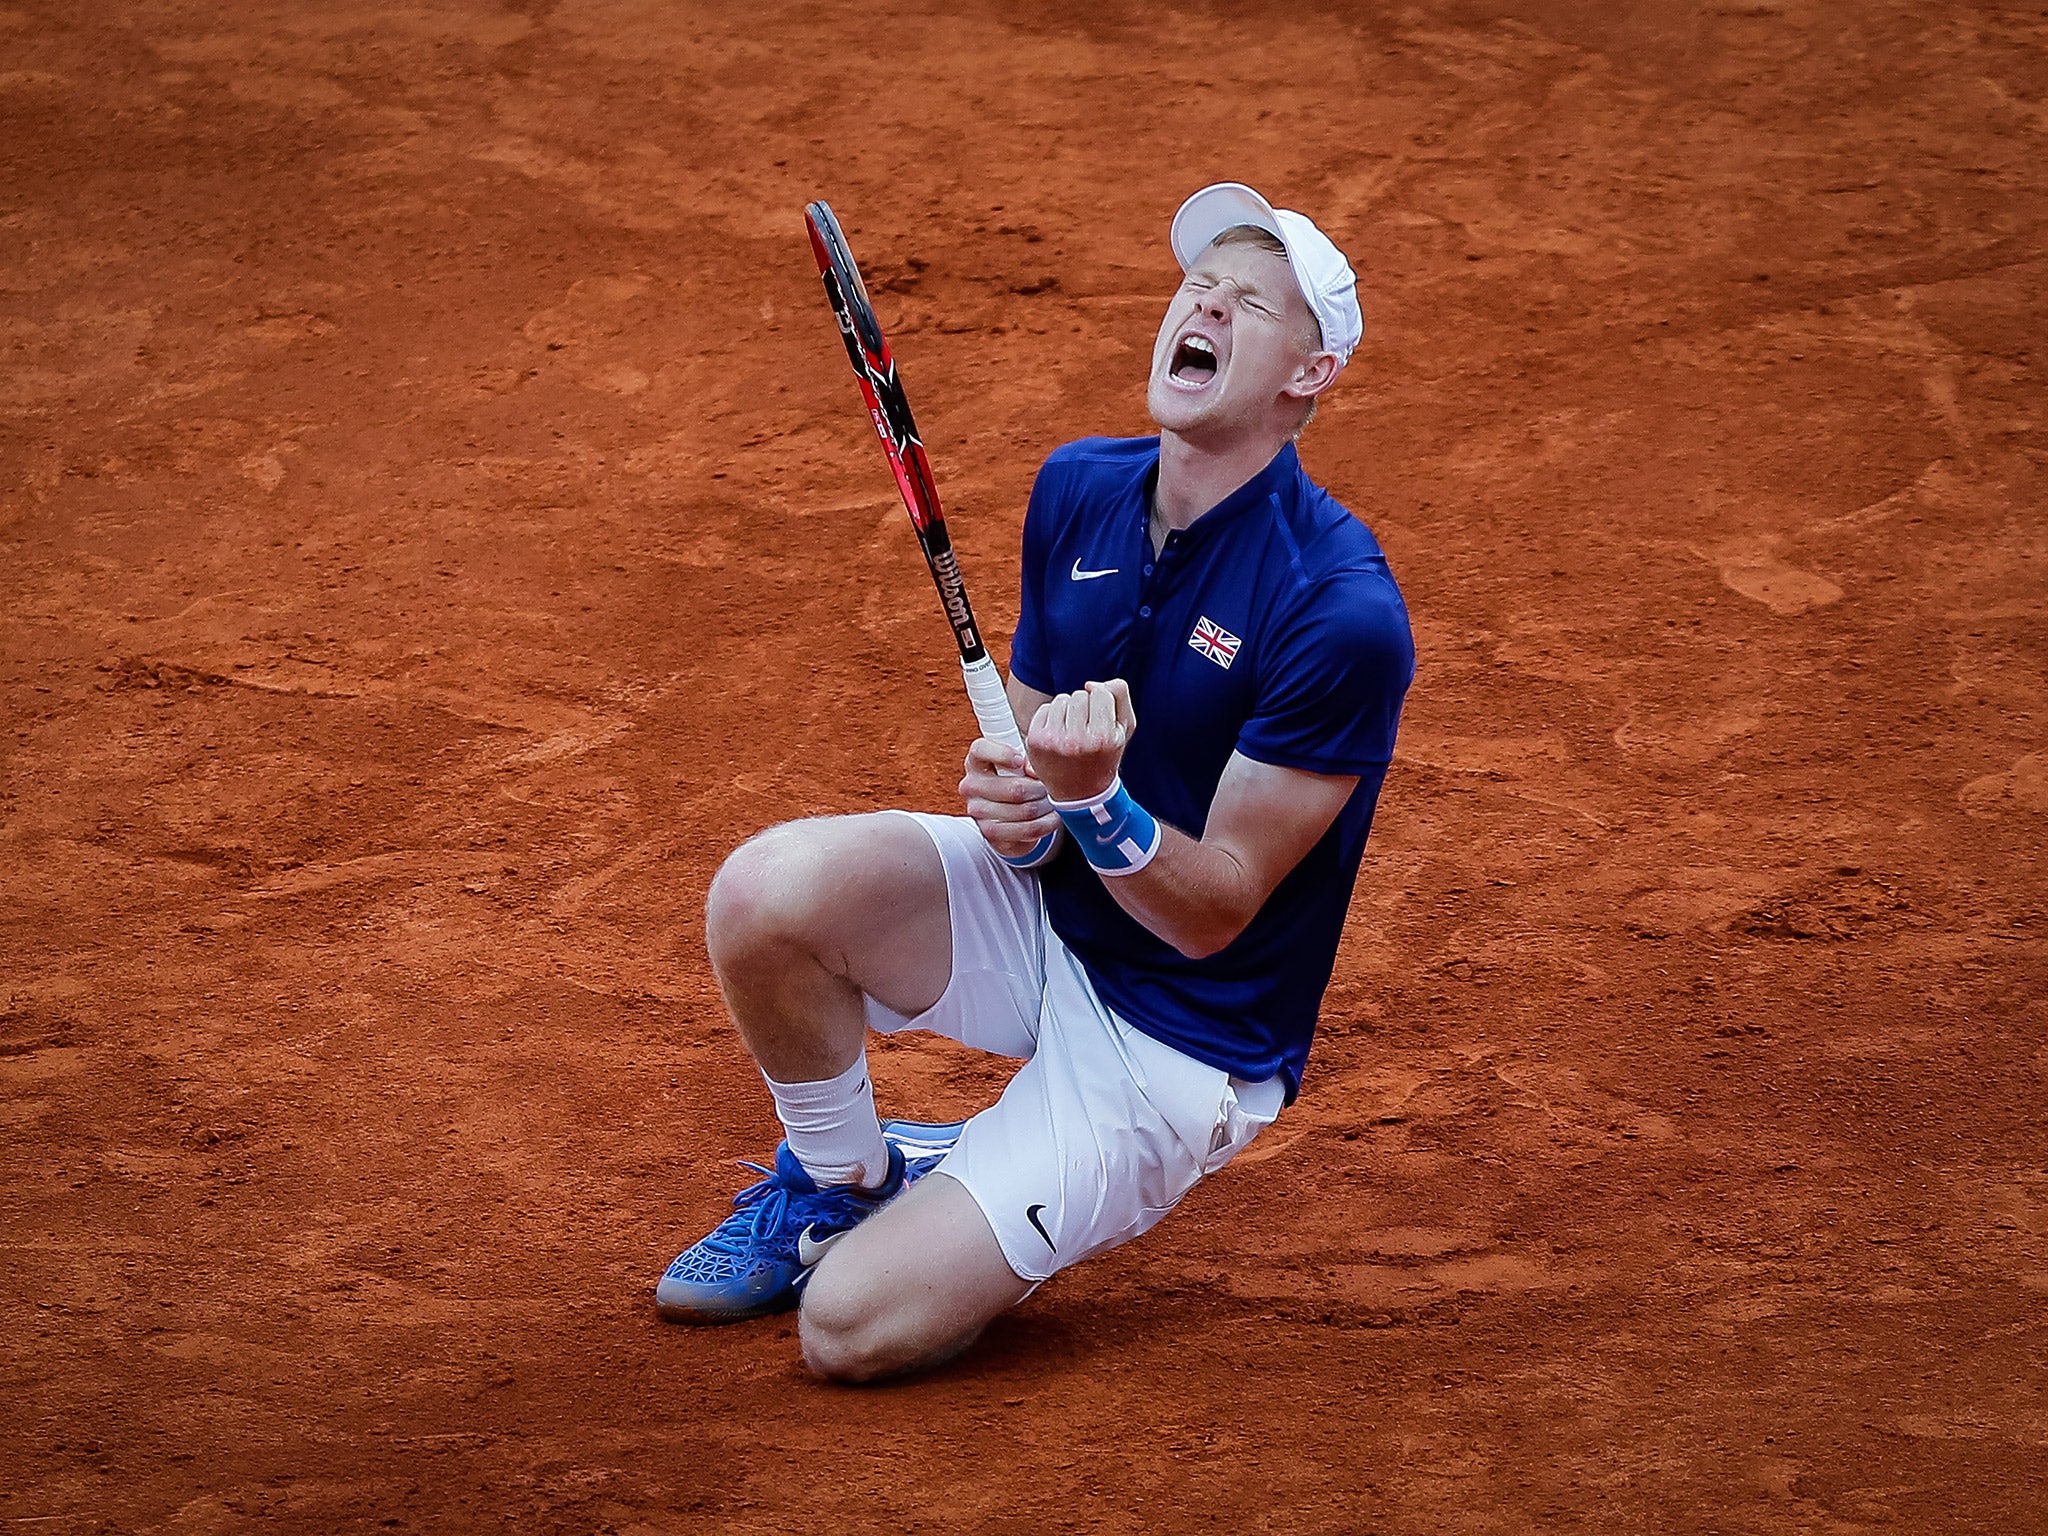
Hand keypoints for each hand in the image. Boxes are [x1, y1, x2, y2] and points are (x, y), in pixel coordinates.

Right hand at [959, 736, 1060, 859]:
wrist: (1011, 812)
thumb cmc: (1017, 776)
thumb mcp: (1021, 759)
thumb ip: (1029, 755)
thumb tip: (1033, 770)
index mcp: (976, 760)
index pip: (981, 750)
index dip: (1003, 754)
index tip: (1021, 761)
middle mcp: (972, 786)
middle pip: (1014, 789)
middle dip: (1041, 789)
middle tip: (1051, 787)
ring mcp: (978, 811)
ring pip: (1024, 811)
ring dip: (1046, 807)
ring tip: (1053, 802)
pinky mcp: (990, 833)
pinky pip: (1026, 830)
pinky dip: (1045, 824)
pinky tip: (1051, 818)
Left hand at [1026, 679, 1136, 802]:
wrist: (1080, 793)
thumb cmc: (1105, 756)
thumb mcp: (1124, 729)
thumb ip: (1119, 696)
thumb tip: (1090, 684)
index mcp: (1103, 737)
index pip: (1101, 693)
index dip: (1102, 702)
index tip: (1101, 718)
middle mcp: (1077, 739)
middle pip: (1080, 695)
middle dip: (1084, 707)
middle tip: (1086, 729)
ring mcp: (1054, 740)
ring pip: (1061, 699)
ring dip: (1067, 711)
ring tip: (1072, 731)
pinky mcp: (1035, 740)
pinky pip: (1044, 709)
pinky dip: (1052, 717)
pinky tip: (1058, 735)